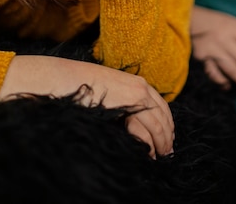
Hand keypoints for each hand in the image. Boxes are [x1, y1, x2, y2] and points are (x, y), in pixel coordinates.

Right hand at [0, 55, 173, 157]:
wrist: (68, 79)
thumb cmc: (82, 89)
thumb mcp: (107, 96)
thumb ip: (120, 104)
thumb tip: (127, 121)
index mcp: (135, 83)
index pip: (159, 104)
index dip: (165, 122)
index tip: (167, 137)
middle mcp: (140, 86)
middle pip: (163, 113)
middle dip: (167, 133)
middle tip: (168, 151)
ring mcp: (138, 92)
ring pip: (160, 121)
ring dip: (163, 140)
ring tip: (162, 155)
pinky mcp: (133, 100)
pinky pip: (151, 124)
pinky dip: (155, 139)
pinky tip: (153, 151)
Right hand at [191, 6, 235, 89]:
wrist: (192, 21)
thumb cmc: (217, 22)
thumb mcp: (232, 20)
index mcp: (234, 29)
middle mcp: (224, 39)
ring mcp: (213, 49)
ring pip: (230, 67)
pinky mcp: (203, 58)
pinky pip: (213, 72)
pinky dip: (221, 80)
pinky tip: (228, 86)